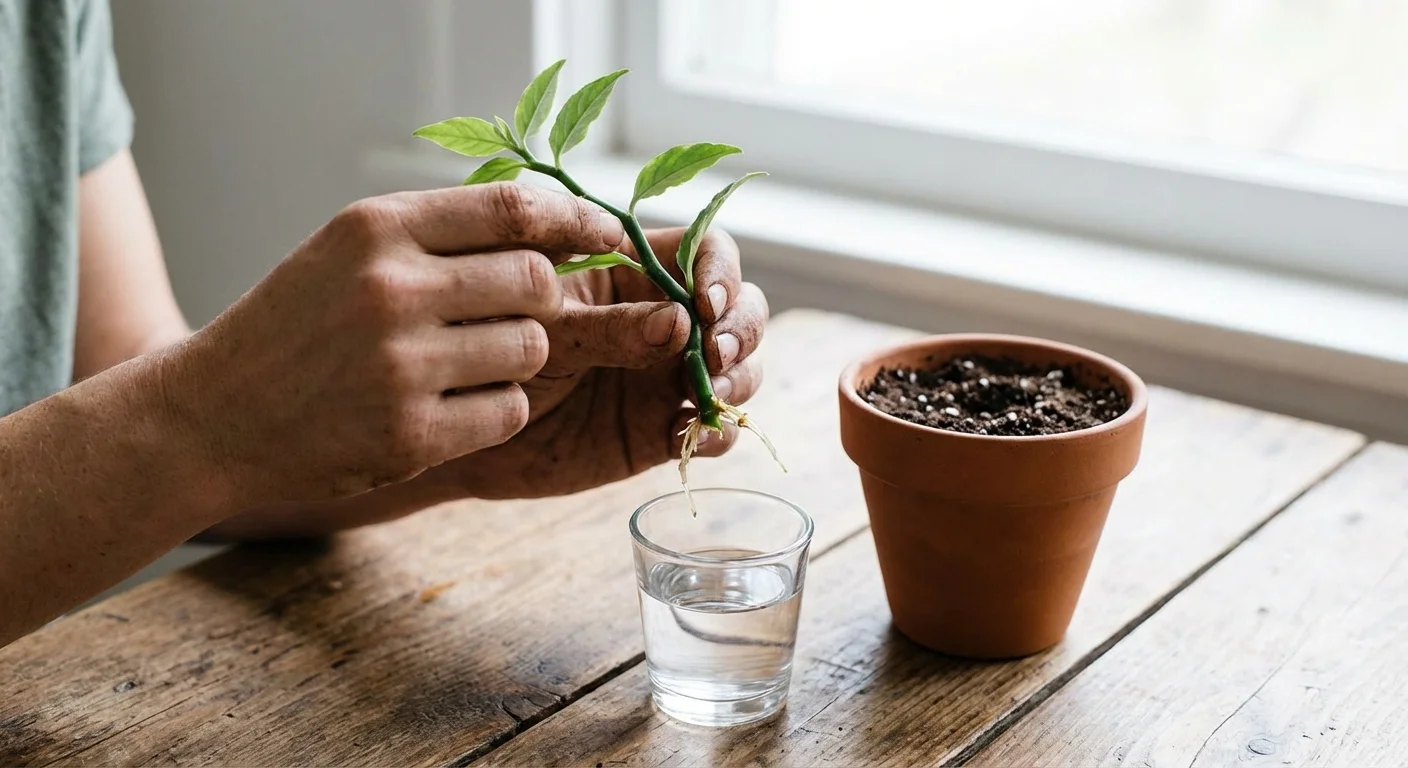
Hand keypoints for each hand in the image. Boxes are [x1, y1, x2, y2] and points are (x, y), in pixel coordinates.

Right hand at [168, 182, 626, 508]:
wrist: (210, 415)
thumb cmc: (294, 325)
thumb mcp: (349, 249)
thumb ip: (438, 231)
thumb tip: (551, 222)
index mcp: (378, 227)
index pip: (514, 208)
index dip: (579, 221)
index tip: (610, 235)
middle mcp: (391, 288)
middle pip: (537, 282)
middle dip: (541, 301)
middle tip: (509, 317)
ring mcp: (400, 365)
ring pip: (532, 348)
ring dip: (518, 359)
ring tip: (464, 365)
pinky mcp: (409, 434)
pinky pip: (509, 410)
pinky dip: (496, 409)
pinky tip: (450, 407)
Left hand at [424, 226, 767, 498]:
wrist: (462, 433)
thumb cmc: (489, 354)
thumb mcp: (546, 332)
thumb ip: (610, 326)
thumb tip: (681, 320)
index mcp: (635, 271)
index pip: (705, 251)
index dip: (719, 272)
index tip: (705, 302)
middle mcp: (664, 318)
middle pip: (740, 307)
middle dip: (740, 328)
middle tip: (714, 354)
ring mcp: (669, 374)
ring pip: (740, 366)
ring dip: (740, 378)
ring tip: (705, 396)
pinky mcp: (664, 429)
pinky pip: (715, 429)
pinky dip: (718, 432)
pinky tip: (688, 435)